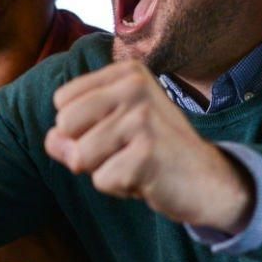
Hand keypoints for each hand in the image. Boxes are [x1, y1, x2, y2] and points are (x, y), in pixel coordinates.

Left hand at [43, 61, 254, 232]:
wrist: (209, 181)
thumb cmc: (155, 152)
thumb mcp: (113, 130)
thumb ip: (74, 131)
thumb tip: (52, 140)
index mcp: (126, 73)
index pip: (62, 100)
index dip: (80, 128)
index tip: (117, 132)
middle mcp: (134, 86)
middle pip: (64, 126)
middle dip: (86, 150)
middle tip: (125, 152)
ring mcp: (142, 118)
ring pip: (79, 156)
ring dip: (104, 171)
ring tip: (136, 163)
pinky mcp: (147, 153)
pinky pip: (103, 180)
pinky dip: (121, 188)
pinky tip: (148, 177)